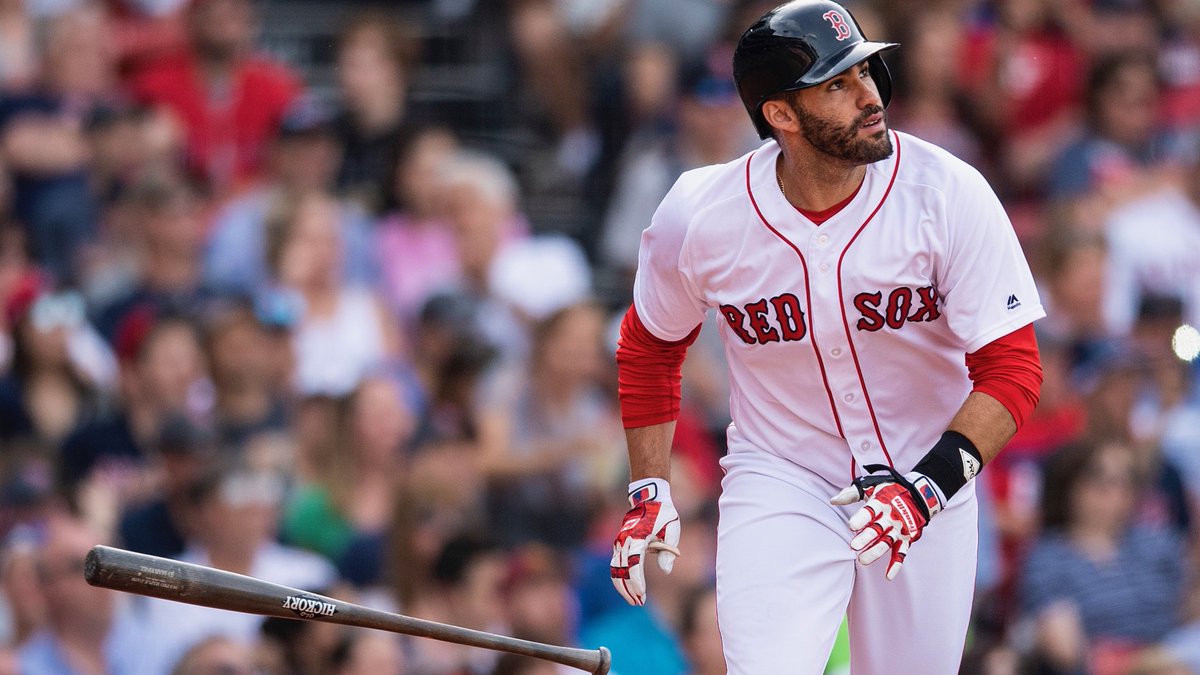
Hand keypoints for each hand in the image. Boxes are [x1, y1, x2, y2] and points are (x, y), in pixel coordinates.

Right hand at [610, 478, 680, 605]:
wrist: (649, 497)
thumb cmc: (663, 514)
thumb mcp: (672, 529)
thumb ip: (668, 551)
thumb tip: (666, 571)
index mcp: (637, 537)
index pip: (633, 565)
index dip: (637, 582)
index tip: (642, 596)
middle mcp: (624, 541)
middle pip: (620, 570)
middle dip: (628, 589)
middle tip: (638, 603)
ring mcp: (619, 542)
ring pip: (615, 569)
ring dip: (622, 586)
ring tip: (633, 600)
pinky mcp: (619, 543)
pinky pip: (615, 564)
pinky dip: (619, 577)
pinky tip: (627, 588)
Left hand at [830, 465, 942, 579]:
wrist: (919, 496)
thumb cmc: (888, 491)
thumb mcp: (871, 487)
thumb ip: (851, 494)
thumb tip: (833, 501)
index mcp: (881, 503)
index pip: (870, 511)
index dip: (861, 518)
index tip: (851, 526)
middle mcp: (891, 517)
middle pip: (877, 529)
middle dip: (866, 538)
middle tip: (854, 546)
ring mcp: (899, 529)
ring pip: (886, 543)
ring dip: (875, 552)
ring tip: (862, 560)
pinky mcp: (906, 539)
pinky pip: (901, 553)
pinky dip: (896, 565)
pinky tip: (888, 576)